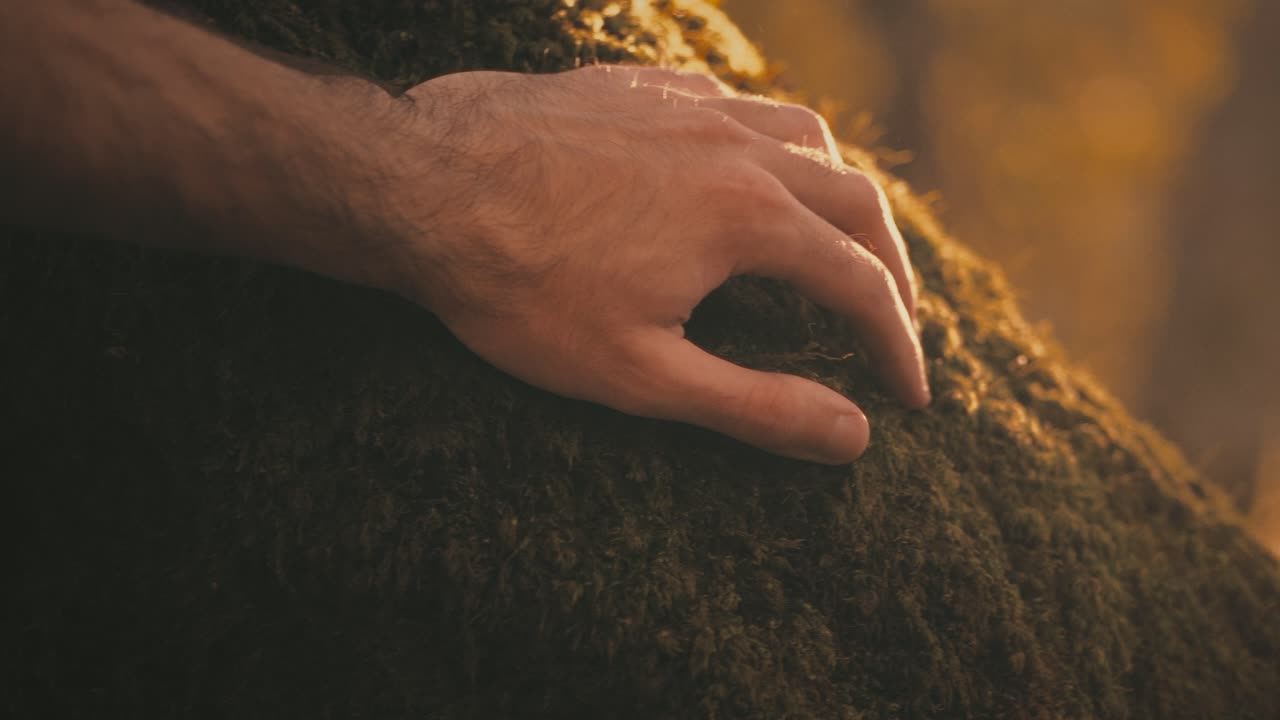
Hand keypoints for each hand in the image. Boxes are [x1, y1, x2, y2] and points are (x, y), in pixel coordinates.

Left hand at [373, 66, 929, 463]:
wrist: (421, 186)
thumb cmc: (522, 288)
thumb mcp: (642, 374)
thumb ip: (755, 406)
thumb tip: (852, 435)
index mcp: (748, 217)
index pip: (858, 283)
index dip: (895, 343)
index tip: (910, 392)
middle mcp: (734, 147)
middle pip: (853, 199)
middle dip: (890, 265)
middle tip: (897, 318)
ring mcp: (686, 108)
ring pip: (803, 135)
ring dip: (840, 192)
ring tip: (843, 238)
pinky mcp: (639, 90)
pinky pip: (736, 104)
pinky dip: (771, 143)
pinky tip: (749, 167)